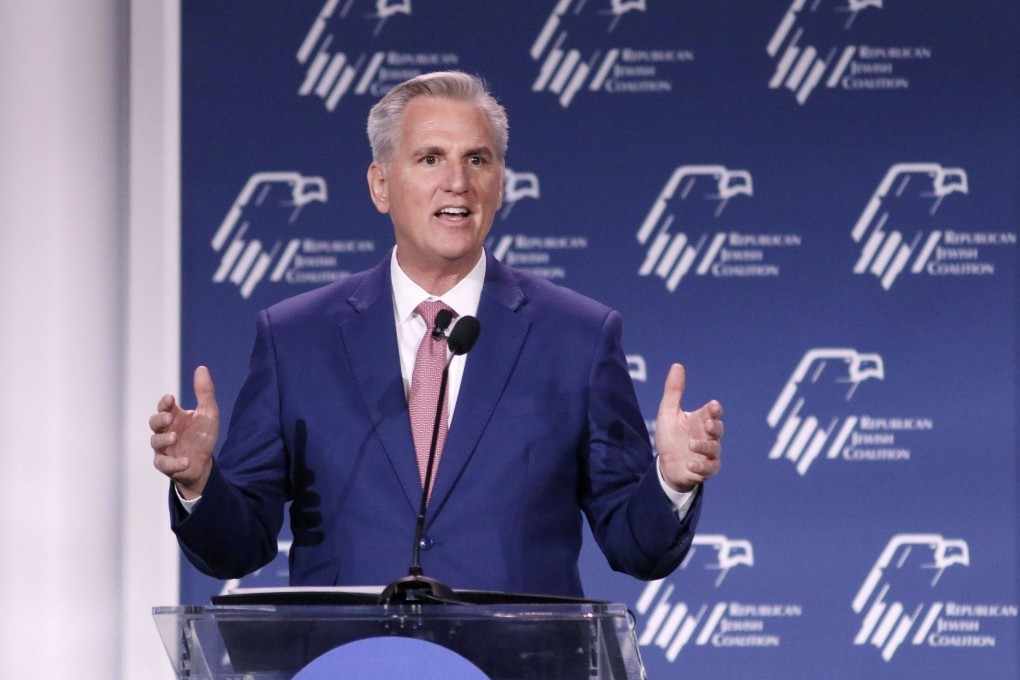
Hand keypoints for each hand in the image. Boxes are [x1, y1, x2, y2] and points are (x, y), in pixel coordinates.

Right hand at [150, 365, 219, 498]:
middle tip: (168, 418)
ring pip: (155, 442)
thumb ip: (204, 393)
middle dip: (159, 419)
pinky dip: (174, 463)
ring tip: (175, 437)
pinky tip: (185, 461)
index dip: (164, 403)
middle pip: (154, 423)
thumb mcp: (208, 414)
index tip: (170, 399)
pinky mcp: (166, 465)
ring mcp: (163, 448)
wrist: (204, 463)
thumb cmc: (202, 436)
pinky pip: (164, 464)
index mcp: (174, 417)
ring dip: (164, 439)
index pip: (164, 407)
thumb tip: (202, 368)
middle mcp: (165, 431)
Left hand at [655, 363, 722, 492]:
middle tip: (707, 424)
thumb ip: (674, 391)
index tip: (714, 406)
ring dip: (704, 446)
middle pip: (718, 429)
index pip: (712, 412)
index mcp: (700, 420)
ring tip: (691, 444)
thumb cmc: (669, 437)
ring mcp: (708, 453)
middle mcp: (707, 435)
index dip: (714, 409)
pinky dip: (701, 465)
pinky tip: (691, 463)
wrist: (665, 465)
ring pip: (714, 448)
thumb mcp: (667, 413)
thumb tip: (677, 365)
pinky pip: (709, 468)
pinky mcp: (705, 469)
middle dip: (715, 426)